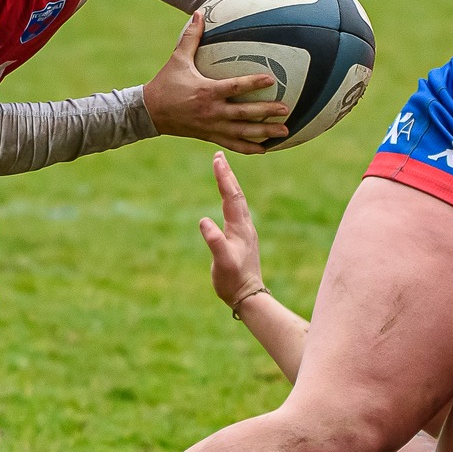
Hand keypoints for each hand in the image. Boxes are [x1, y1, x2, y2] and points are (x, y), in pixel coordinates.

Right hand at [144, 12, 289, 154]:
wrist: (149, 112)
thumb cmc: (165, 83)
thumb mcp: (177, 59)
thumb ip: (190, 37)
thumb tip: (199, 13)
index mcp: (206, 91)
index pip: (234, 88)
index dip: (253, 83)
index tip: (271, 80)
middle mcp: (211, 111)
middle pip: (243, 114)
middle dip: (266, 112)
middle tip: (286, 109)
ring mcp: (211, 126)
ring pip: (242, 132)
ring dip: (264, 132)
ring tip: (284, 131)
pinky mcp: (209, 136)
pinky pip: (232, 143)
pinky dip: (249, 147)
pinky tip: (265, 148)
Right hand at [197, 151, 264, 306]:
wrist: (249, 295)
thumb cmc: (233, 280)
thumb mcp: (222, 262)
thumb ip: (215, 241)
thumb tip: (203, 221)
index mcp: (240, 228)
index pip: (231, 196)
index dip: (224, 177)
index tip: (217, 159)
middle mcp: (245, 226)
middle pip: (236, 194)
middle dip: (227, 174)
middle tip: (219, 156)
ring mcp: (245, 231)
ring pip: (238, 202)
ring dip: (230, 184)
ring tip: (223, 170)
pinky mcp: (242, 237)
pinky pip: (237, 211)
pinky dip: (230, 198)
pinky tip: (228, 199)